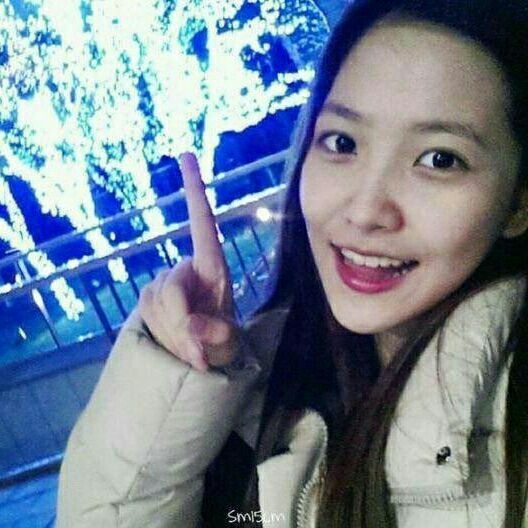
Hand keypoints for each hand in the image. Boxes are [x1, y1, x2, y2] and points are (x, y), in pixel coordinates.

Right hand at [138, 152, 237, 371]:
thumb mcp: (228, 344)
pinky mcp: (150, 296)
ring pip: (157, 299)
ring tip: (191, 347)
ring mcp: (166, 281)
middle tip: (196, 350)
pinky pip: (146, 309)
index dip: (194, 189)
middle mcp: (189, 267)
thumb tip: (195, 328)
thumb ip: (216, 336)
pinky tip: (174, 341)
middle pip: (172, 285)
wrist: (203, 355)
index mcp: (214, 265)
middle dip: (180, 320)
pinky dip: (162, 330)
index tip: (187, 154)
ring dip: (173, 329)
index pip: (202, 222)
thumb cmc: (223, 341)